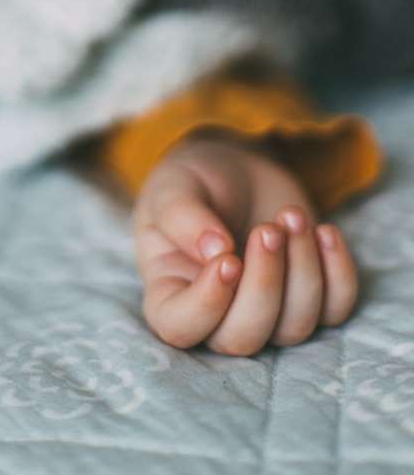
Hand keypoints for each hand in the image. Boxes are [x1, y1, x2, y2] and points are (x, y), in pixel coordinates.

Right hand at [134, 135, 357, 354]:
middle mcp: (217, 314)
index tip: (228, 260)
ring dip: (302, 271)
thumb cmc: (194, 181)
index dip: (205, 306)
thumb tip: (215, 250)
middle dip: (264, 286)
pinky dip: (338, 275)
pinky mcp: (308, 298)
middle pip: (243, 338)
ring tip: (292, 215)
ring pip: (293, 328)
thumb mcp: (174, 185)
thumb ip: (182, 215)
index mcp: (171, 290)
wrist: (237, 169)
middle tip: (269, 230)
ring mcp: (267, 312)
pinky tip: (325, 231)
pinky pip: (335, 311)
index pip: (179, 327)